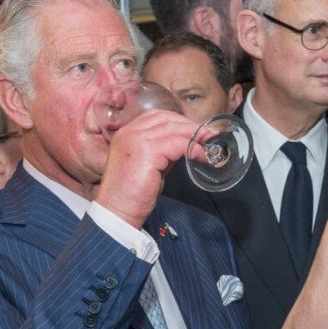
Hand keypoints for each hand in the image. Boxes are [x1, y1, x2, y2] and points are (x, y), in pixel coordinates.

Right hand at [95, 108, 197, 228]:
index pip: (156, 116)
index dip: (179, 121)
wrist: (118, 212)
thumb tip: (185, 146)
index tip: (197, 130)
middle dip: (190, 125)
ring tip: (210, 143)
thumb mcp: (148, 167)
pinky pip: (178, 144)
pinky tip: (201, 156)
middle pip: (166, 118)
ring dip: (195, 135)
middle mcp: (129, 133)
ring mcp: (137, 140)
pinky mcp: (147, 152)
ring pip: (174, 128)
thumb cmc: (132, 195)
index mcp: (126, 134)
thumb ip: (163, 153)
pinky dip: (193, 148)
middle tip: (209, 135)